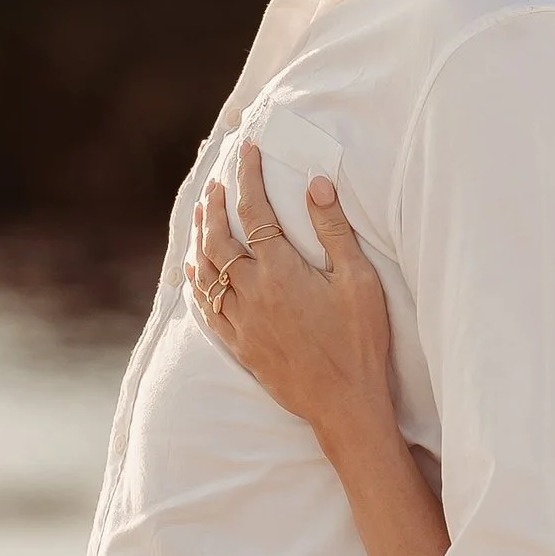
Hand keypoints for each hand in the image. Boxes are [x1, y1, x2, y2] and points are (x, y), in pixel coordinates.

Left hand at [191, 141, 394, 442]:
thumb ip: (334, 231)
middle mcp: (252, 292)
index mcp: (281, 270)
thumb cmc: (359, 343)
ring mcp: (241, 320)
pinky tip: (195, 271)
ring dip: (200, 238)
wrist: (344, 404)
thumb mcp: (358, 281)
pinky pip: (206, 306)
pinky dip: (197, 282)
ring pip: (206, 271)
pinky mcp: (240, 344)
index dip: (248, 176)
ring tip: (201, 215)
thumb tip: (316, 184)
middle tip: (216, 182)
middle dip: (215, 205)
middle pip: (219, 238)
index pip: (256, 210)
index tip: (246, 151)